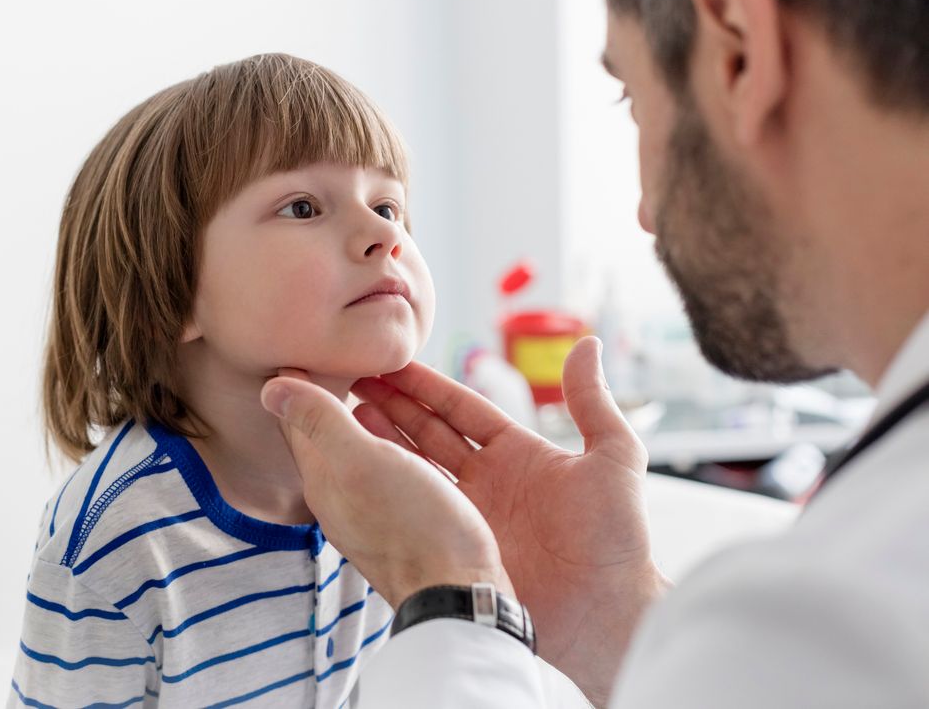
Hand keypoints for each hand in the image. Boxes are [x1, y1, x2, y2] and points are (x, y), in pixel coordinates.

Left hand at [260, 370, 512, 609]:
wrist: (463, 594)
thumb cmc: (412, 526)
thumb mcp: (359, 463)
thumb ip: (318, 422)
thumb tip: (270, 386)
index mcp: (326, 482)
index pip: (300, 425)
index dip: (299, 385)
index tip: (299, 348)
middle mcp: (349, 497)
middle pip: (333, 435)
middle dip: (332, 395)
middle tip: (334, 353)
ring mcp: (384, 509)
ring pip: (369, 446)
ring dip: (371, 409)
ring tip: (373, 375)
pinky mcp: (420, 515)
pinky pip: (400, 461)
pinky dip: (399, 433)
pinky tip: (410, 427)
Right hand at [352, 337, 668, 706]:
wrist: (607, 619)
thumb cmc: (618, 541)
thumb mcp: (614, 460)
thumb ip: (592, 403)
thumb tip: (587, 344)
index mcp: (519, 456)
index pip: (462, 410)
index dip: (427, 387)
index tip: (392, 362)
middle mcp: (487, 484)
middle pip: (429, 434)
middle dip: (392, 406)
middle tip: (354, 379)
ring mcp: (467, 518)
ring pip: (414, 469)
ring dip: (381, 441)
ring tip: (345, 413)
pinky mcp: (454, 550)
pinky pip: (414, 514)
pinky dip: (386, 489)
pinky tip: (359, 470)